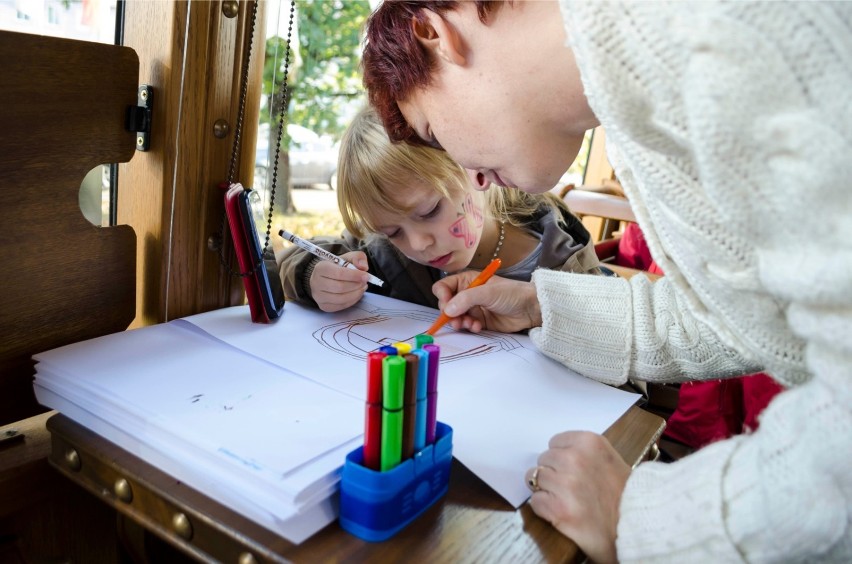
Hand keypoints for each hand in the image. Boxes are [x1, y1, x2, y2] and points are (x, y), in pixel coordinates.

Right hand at [309, 251, 368, 311]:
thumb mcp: (348, 257)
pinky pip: (341, 306)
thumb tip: (363, 267)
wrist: (326, 277)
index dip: (354, 276)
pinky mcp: (324, 306)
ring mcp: (319, 296)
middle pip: (340, 287)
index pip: (339, 273)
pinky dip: (352, 301)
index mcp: (321, 268)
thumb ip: (358, 257)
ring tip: (362, 287)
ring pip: (341, 298)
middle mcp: (316, 283)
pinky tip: (356, 293)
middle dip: (356, 285)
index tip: (366, 276)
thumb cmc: (337, 267)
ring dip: (356, 293)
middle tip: (365, 282)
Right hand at [432, 273, 541, 333]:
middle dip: (450, 313)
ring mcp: (473, 308)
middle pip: (447, 304)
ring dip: (459, 322)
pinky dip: (469, 327)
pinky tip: (477, 327)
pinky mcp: (479, 321)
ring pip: (455, 317)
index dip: (442, 295)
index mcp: (467, 280)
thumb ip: (466, 299)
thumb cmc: (512, 293)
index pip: (444, 286)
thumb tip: (448, 309)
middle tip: (456, 320)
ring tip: (469, 324)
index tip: (447, 304)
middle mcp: (467, 294)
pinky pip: (466, 326)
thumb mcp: (488, 292)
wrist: (530, 308)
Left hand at [525, 432, 629, 563]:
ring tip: (565, 500)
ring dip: (547, 490)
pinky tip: (561, 512)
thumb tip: (556, 453)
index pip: (554, 442)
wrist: (640, 527)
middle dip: (553, 473)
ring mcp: (565, 484)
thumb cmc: (627, 495)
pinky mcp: (558, 509)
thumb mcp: (609, 459)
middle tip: (569, 487)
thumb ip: (583, 452)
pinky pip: (535, 502)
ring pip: (535, 479)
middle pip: (543, 460)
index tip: (570, 468)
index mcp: (589, 443)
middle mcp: (575, 459)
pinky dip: (545, 508)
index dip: (560, 457)